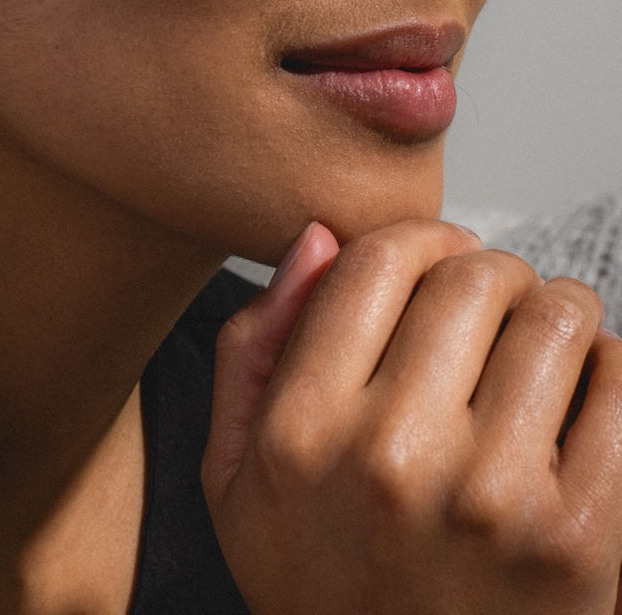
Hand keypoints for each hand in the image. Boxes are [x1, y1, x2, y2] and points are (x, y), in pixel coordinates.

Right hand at [203, 220, 621, 613]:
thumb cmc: (314, 579)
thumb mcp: (232, 470)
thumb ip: (253, 344)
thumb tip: (320, 239)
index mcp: (303, 428)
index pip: (379, 262)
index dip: (419, 236)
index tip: (436, 252)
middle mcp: (393, 456)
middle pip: (472, 277)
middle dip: (488, 271)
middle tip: (488, 302)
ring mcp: (493, 499)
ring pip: (556, 317)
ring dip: (552, 311)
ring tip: (534, 342)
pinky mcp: (582, 539)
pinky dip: (610, 368)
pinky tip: (580, 391)